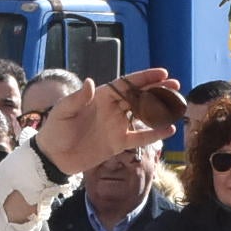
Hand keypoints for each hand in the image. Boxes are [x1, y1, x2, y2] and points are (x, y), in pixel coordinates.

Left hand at [32, 68, 179, 177]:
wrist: (53, 157)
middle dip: (158, 90)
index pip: (126, 84)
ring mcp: (117, 126)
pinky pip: (140, 137)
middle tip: (175, 85)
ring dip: (160, 109)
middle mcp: (112, 109)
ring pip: (143, 115)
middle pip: (139, 96)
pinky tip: (169, 129)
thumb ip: (79, 98)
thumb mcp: (63, 111)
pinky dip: (154, 134)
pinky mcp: (118, 143)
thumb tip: (90, 82)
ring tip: (177, 104)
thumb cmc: (55, 130)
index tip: (162, 73)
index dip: (144, 78)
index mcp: (101, 97)